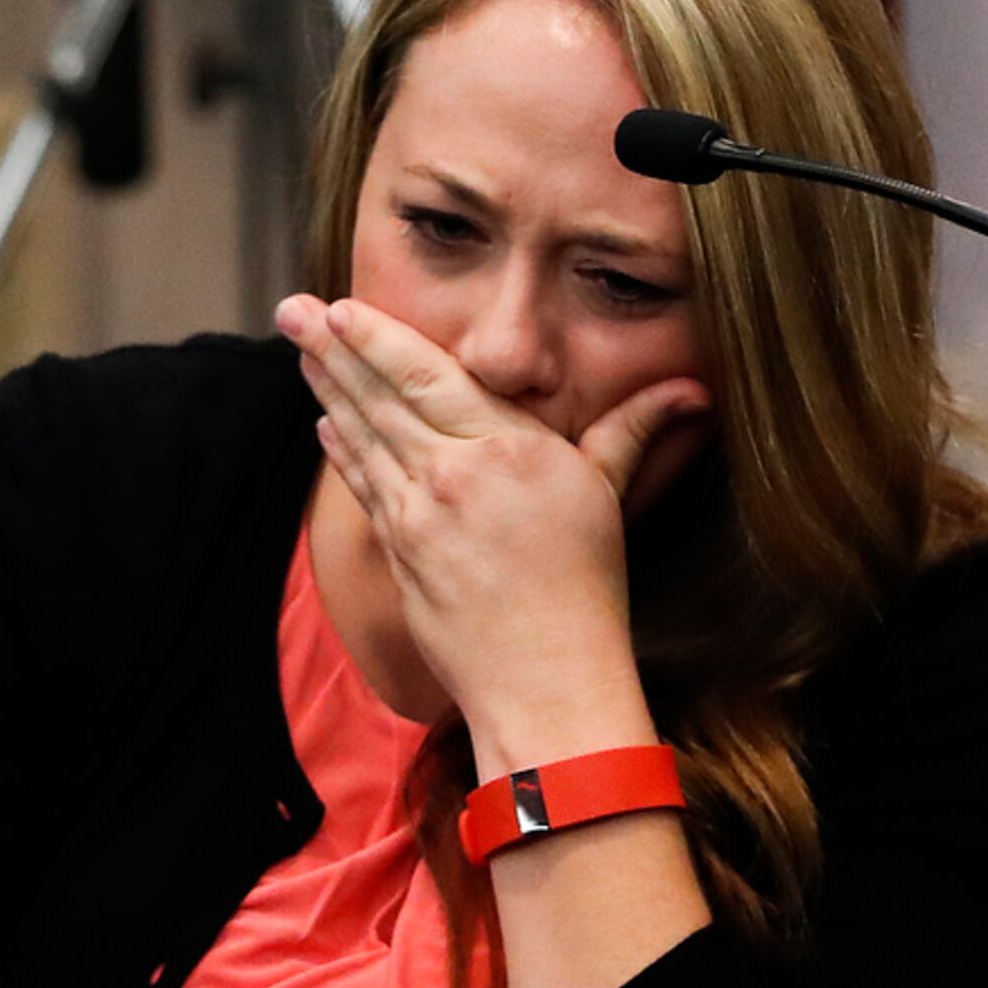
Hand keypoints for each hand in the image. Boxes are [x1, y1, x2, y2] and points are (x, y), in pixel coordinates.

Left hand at [276, 293, 707, 771]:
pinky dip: (341, 448)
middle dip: (333, 348)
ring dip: (328, 388)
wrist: (545, 680)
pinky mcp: (398, 551)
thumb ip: (631, 431)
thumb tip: (693, 390)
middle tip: (294, 311)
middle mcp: (455, 472)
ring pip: (363, 434)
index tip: (345, 307)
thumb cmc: (585, 590)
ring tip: (300, 350)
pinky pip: (363, 483)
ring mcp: (418, 513)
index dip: (382, 338)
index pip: (430, 376)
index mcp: (509, 448)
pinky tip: (324, 422)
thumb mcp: (609, 497)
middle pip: (384, 396)